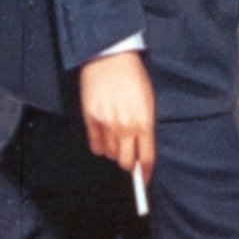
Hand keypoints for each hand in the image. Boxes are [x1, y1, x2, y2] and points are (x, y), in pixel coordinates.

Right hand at [79, 50, 154, 183]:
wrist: (110, 59)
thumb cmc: (134, 78)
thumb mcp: (149, 102)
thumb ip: (146, 126)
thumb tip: (143, 148)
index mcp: (144, 122)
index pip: (147, 157)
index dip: (146, 172)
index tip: (145, 179)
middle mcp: (124, 126)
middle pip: (126, 161)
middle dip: (130, 165)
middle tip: (131, 162)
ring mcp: (106, 124)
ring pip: (110, 155)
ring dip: (116, 154)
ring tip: (119, 144)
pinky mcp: (90, 119)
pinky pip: (95, 145)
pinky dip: (101, 147)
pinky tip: (105, 141)